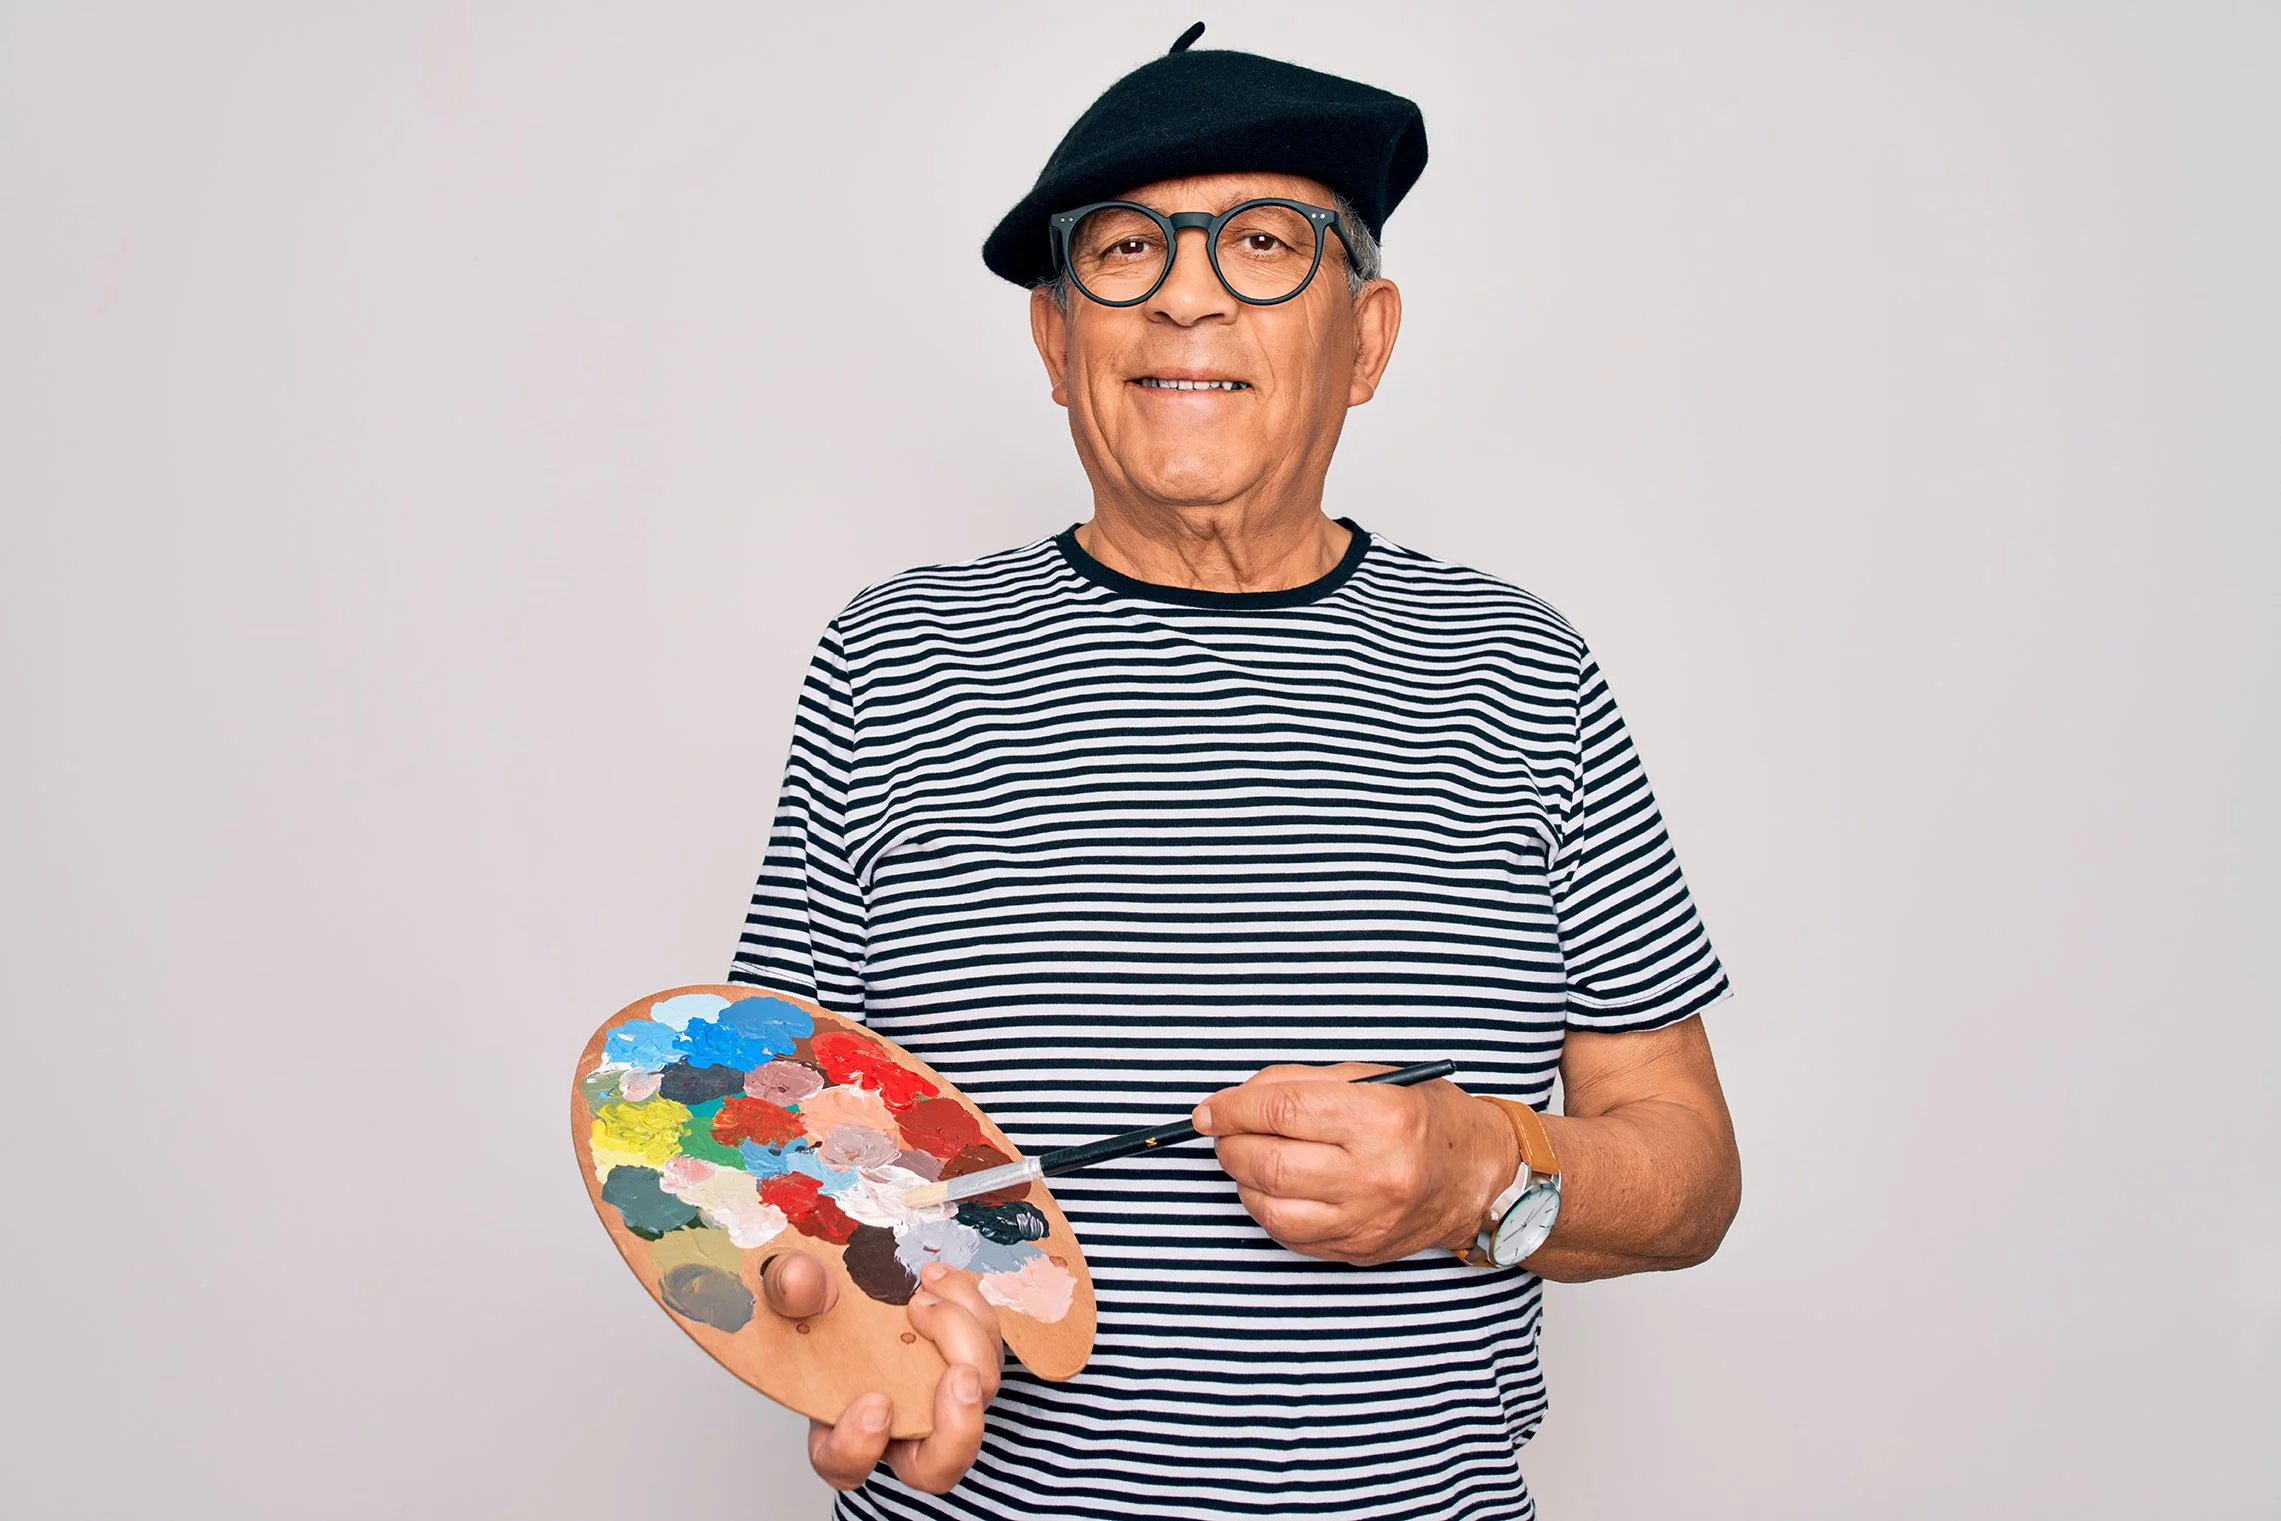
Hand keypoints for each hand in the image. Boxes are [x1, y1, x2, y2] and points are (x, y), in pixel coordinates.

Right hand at [760, 1253, 1004, 1493]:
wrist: (848, 1294)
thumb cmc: (815, 1310)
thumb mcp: (788, 1297)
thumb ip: (788, 1291)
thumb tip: (803, 1280)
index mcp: (841, 1435)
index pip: (849, 1465)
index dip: (860, 1447)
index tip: (874, 1405)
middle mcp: (899, 1430)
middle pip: (940, 1460)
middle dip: (959, 1422)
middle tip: (957, 1373)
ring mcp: (938, 1397)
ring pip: (978, 1395)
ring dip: (968, 1344)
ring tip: (928, 1297)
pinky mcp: (964, 1358)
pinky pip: (985, 1344)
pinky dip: (970, 1308)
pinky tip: (936, 1277)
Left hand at [1193, 1063, 1518, 1263]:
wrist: (1478, 1178)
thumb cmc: (1425, 1119)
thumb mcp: (1374, 1078)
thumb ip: (1303, 1083)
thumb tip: (1238, 1099)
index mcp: (1381, 1118)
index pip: (1283, 1110)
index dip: (1233, 1108)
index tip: (1209, 1109)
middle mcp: (1375, 1174)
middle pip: (1270, 1163)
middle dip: (1230, 1145)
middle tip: (1223, 1132)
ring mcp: (1366, 1219)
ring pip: (1271, 1206)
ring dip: (1242, 1180)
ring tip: (1248, 1158)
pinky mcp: (1357, 1248)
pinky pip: (1289, 1235)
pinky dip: (1266, 1208)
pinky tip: (1272, 1188)